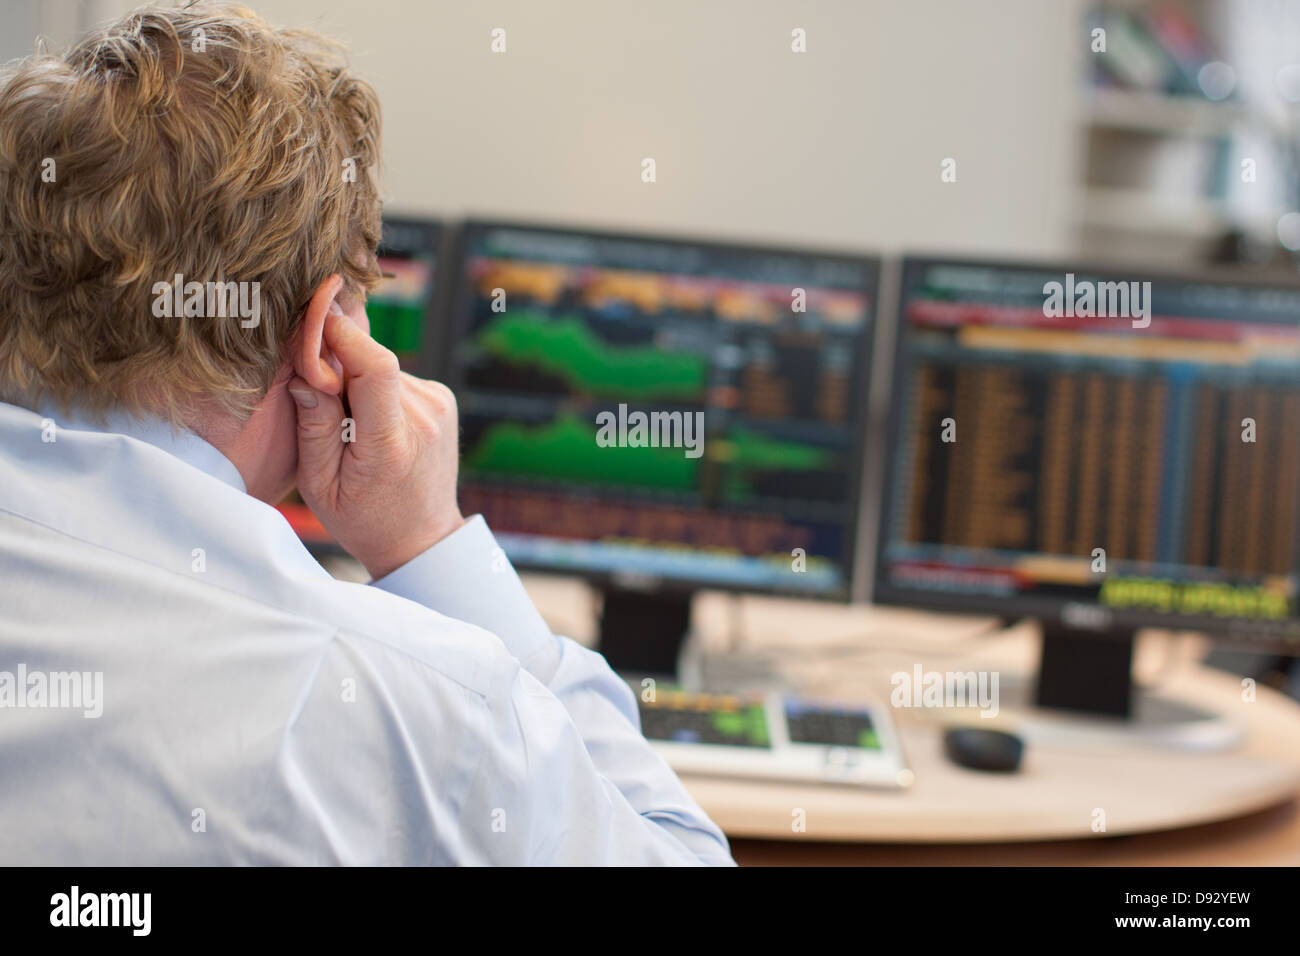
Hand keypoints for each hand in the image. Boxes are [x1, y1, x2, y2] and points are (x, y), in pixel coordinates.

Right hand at [288, 303, 464, 578]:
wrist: (421, 537)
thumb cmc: (364, 519)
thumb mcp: (320, 484)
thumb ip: (313, 426)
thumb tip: (305, 369)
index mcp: (391, 442)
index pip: (374, 366)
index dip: (341, 334)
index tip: (312, 317)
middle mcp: (424, 418)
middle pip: (372, 361)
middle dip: (337, 362)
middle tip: (313, 391)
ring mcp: (439, 405)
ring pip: (382, 367)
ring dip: (356, 380)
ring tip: (347, 423)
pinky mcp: (443, 398)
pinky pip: (396, 376)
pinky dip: (375, 388)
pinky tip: (369, 422)